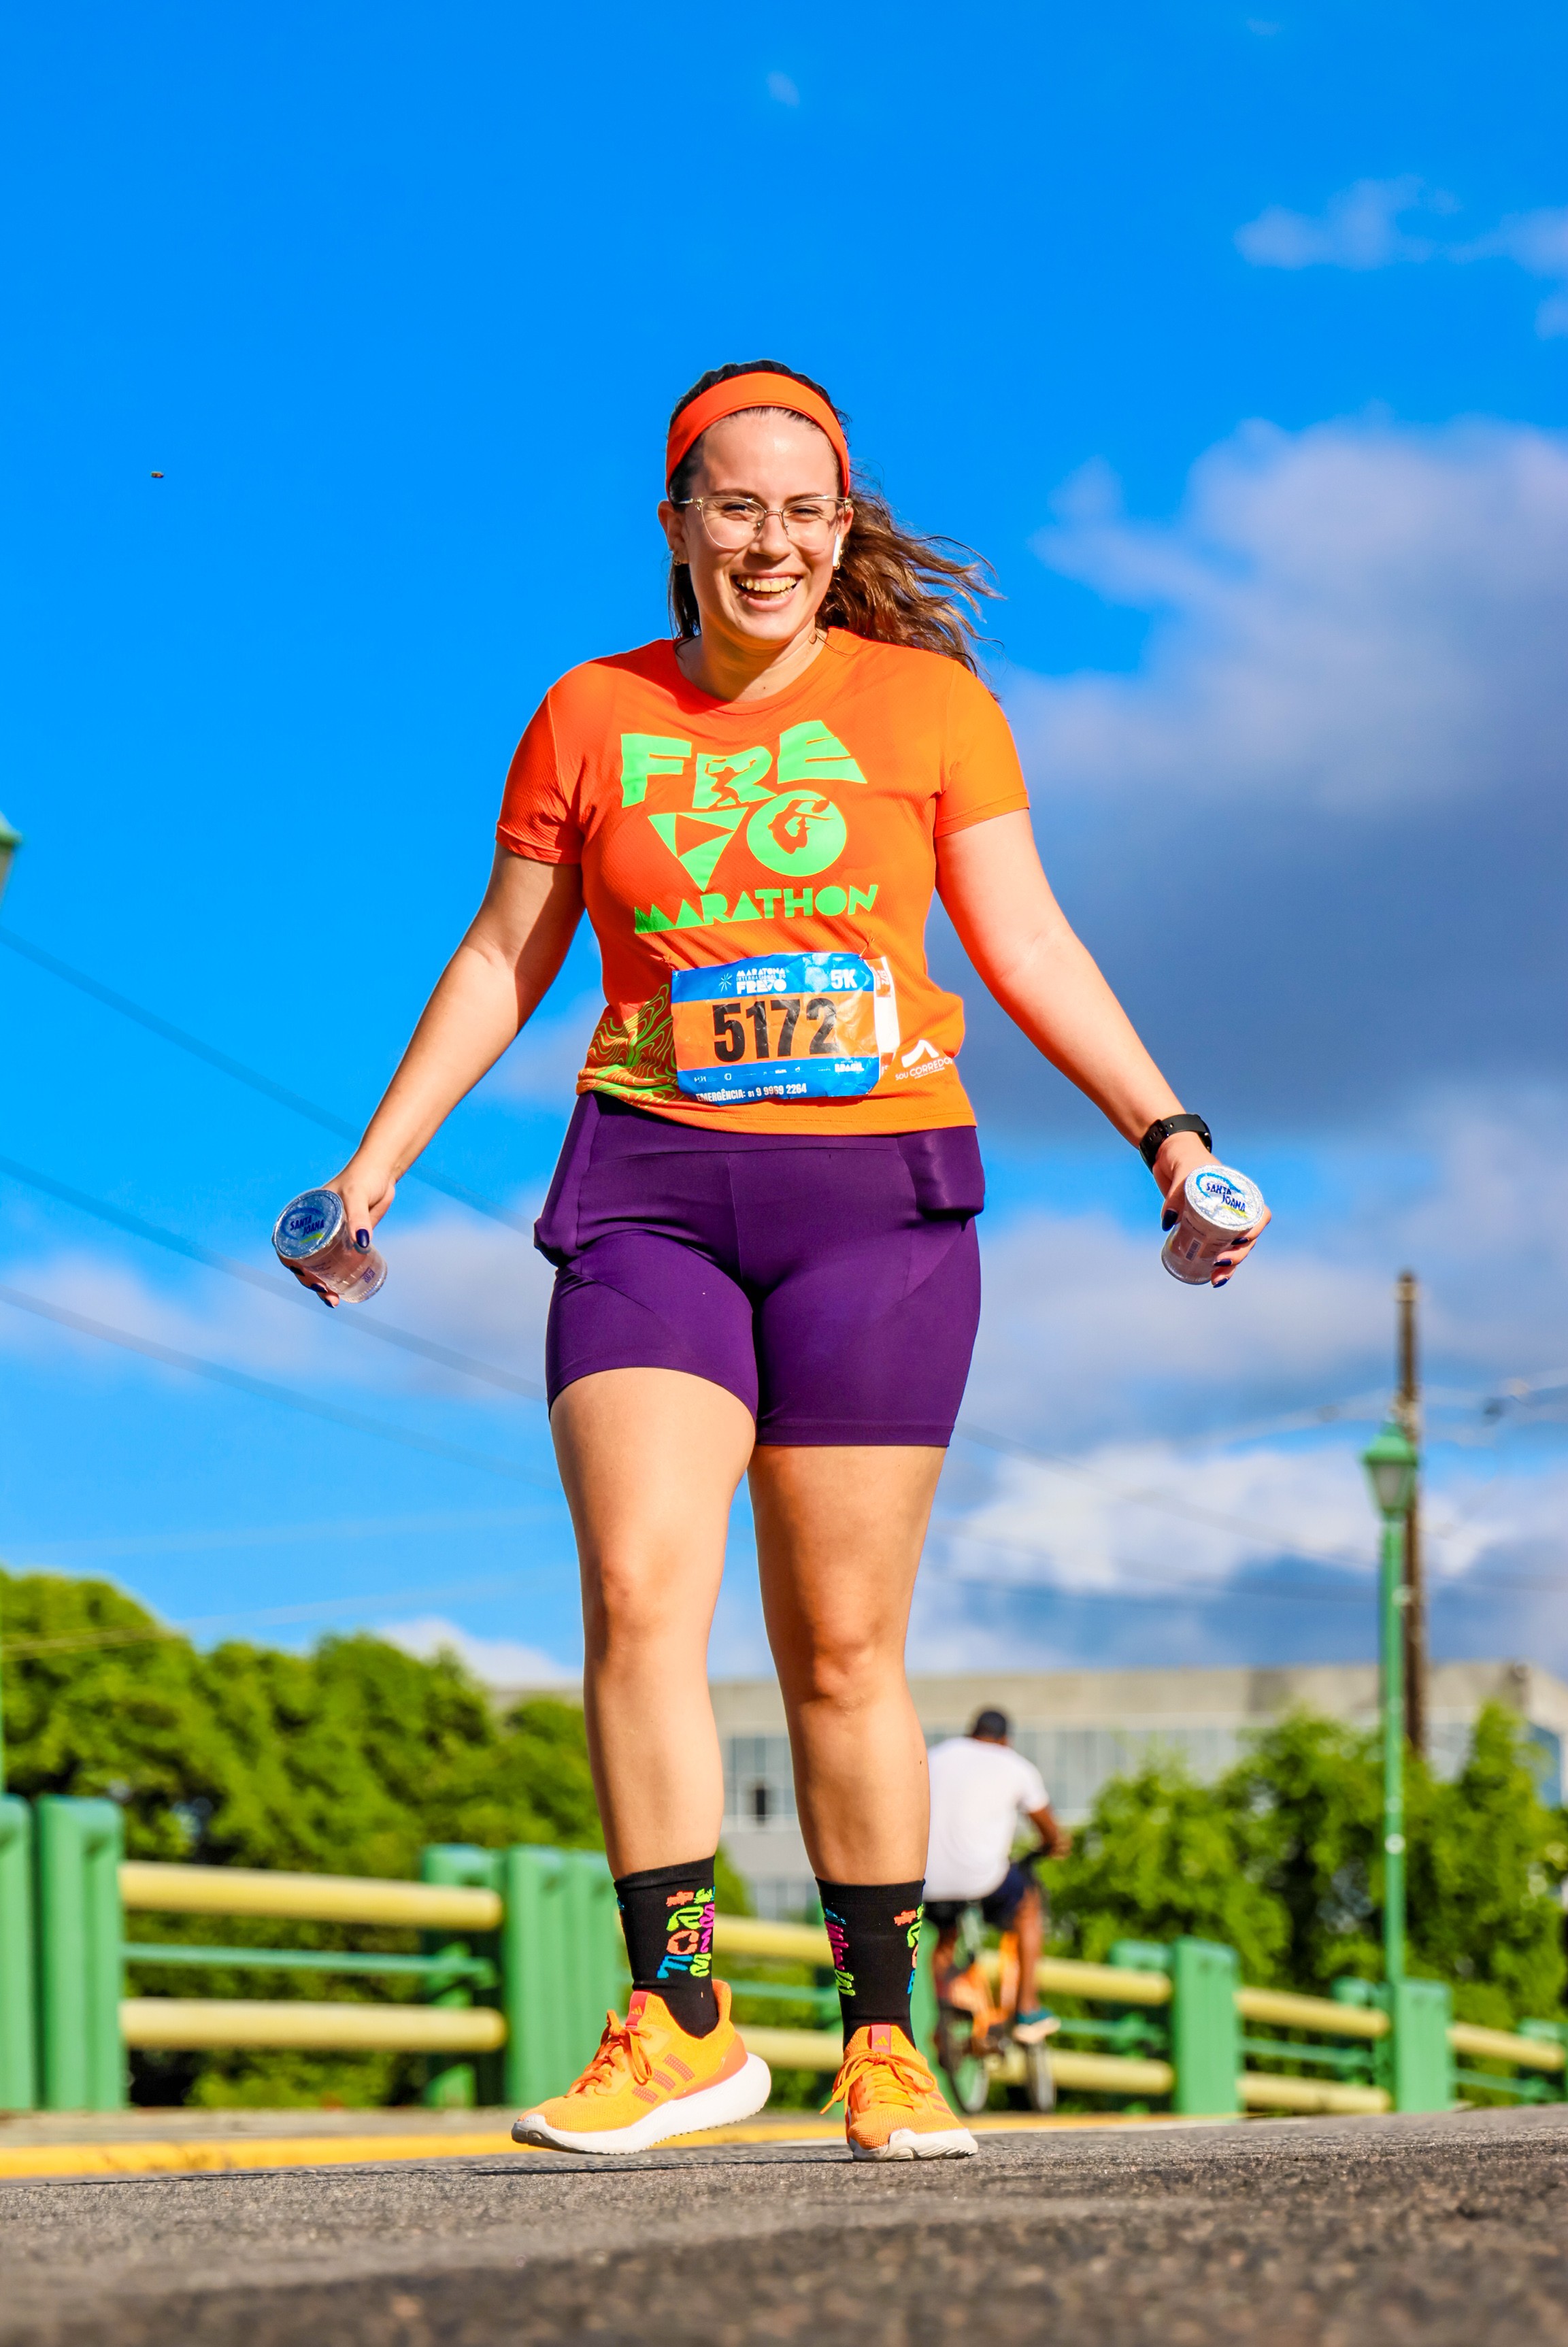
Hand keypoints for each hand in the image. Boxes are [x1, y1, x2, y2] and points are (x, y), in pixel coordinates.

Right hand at [279, 1158, 397, 1304]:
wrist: (383, 1173)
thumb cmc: (364, 1178)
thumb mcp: (357, 1195)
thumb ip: (359, 1216)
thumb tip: (363, 1244)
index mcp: (305, 1217)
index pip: (288, 1245)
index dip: (291, 1264)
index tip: (305, 1277)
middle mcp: (314, 1228)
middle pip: (303, 1260)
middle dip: (309, 1280)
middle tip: (327, 1294)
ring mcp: (331, 1235)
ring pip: (321, 1265)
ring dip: (323, 1284)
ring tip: (333, 1300)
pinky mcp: (348, 1240)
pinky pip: (339, 1262)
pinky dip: (339, 1277)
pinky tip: (344, 1292)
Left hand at [1154, 1132, 1270, 1288]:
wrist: (1169, 1156)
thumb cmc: (1184, 1158)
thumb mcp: (1183, 1169)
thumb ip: (1177, 1192)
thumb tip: (1169, 1220)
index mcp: (1239, 1193)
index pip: (1259, 1215)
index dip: (1254, 1231)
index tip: (1239, 1241)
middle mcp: (1233, 1208)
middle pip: (1247, 1238)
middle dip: (1238, 1256)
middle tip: (1220, 1263)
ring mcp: (1220, 1220)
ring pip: (1233, 1248)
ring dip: (1229, 1266)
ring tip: (1215, 1279)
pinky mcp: (1204, 1228)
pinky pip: (1215, 1248)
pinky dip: (1214, 1265)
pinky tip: (1209, 1278)